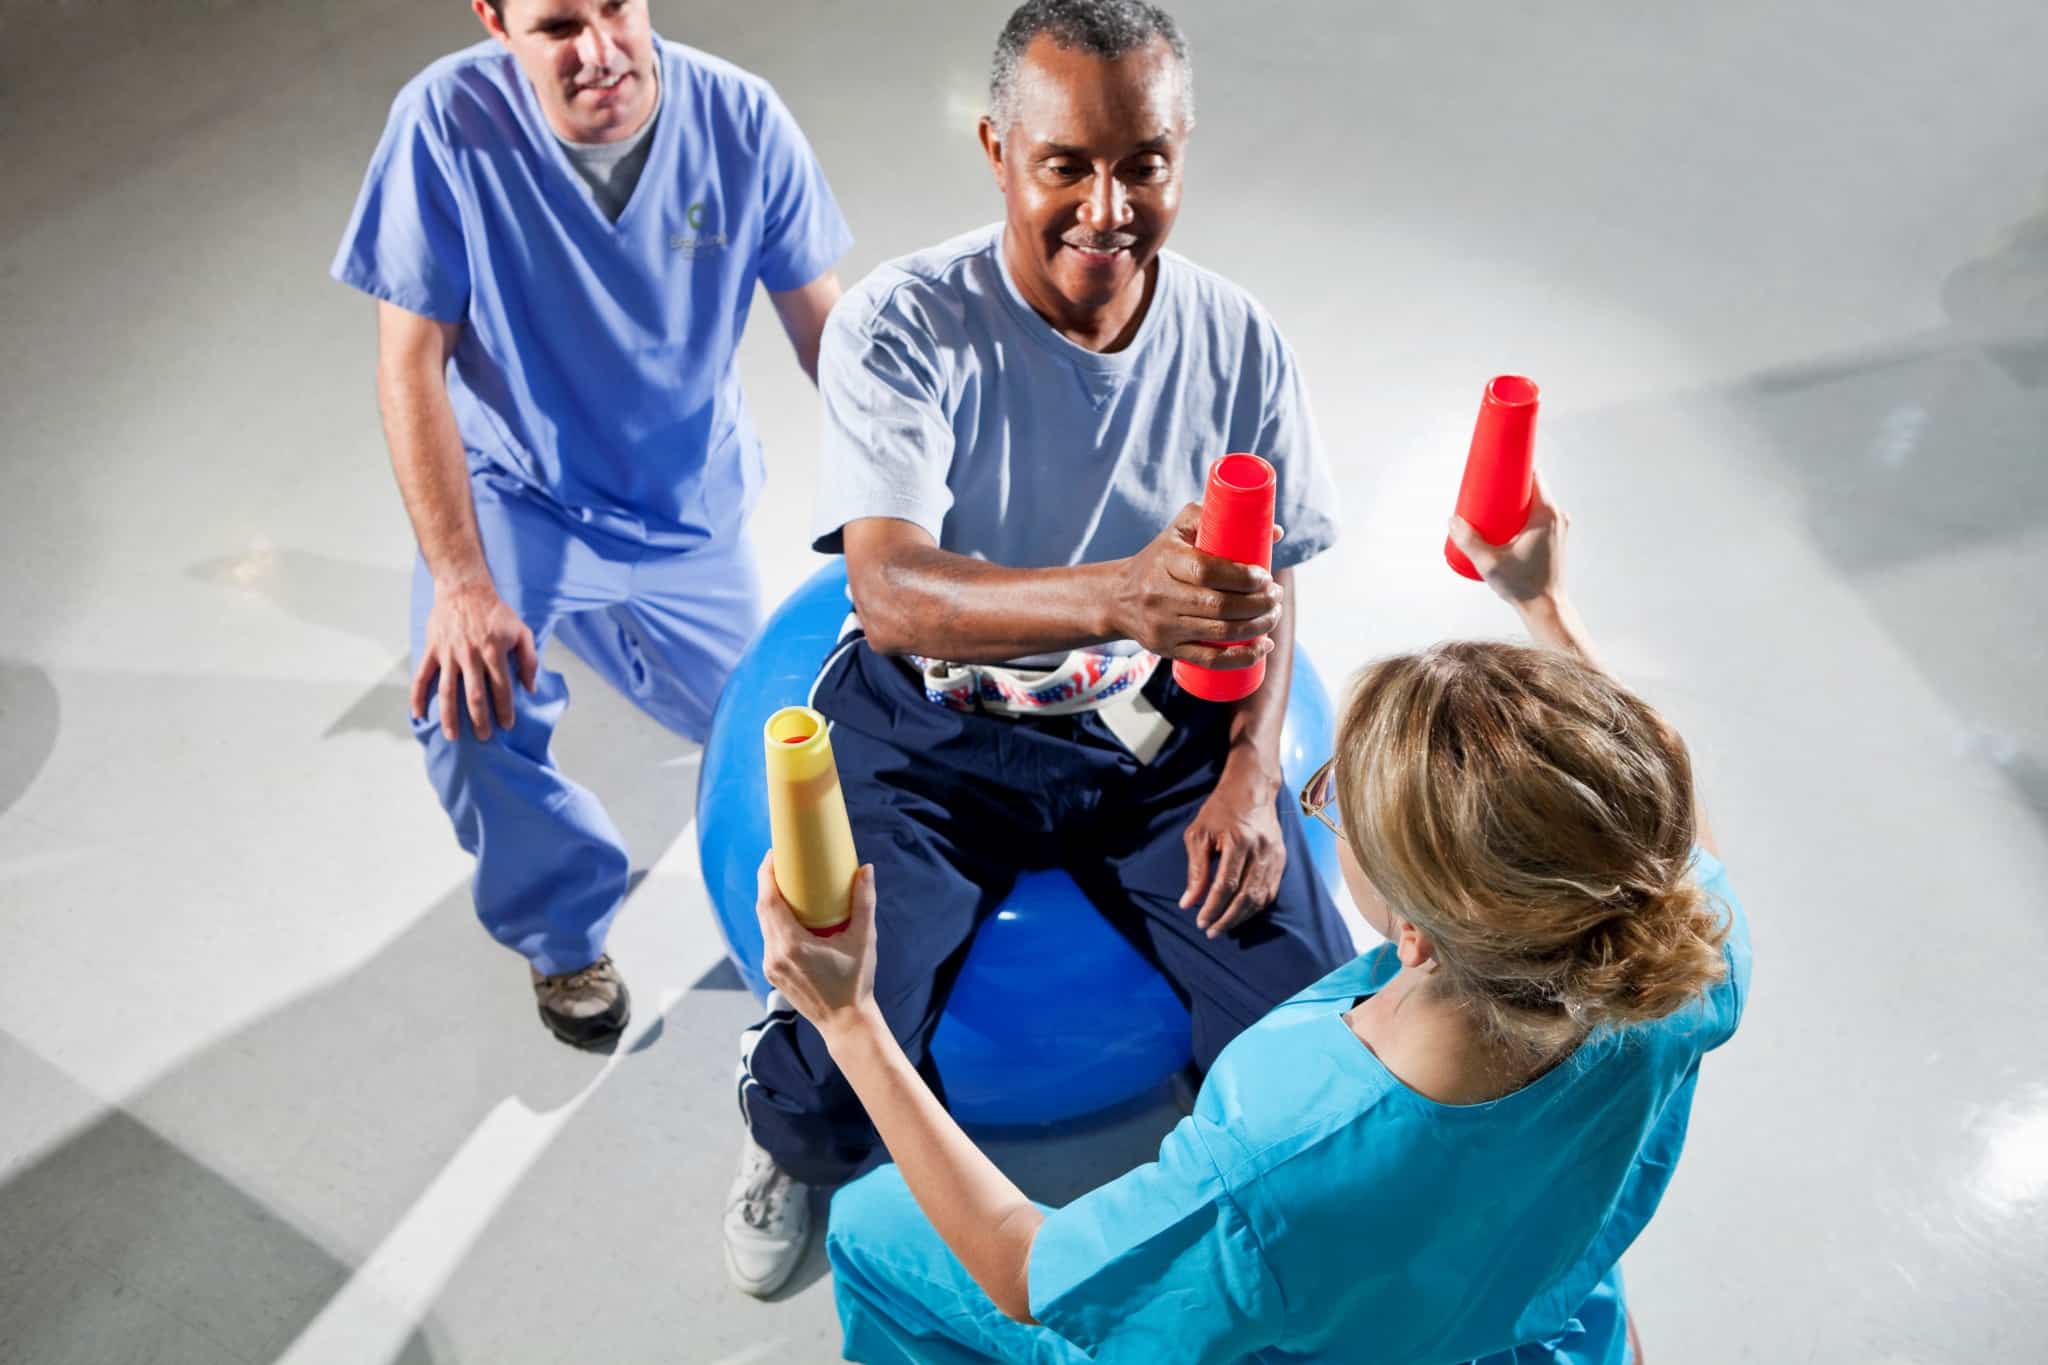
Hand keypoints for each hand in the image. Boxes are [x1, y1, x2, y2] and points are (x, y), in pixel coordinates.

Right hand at [411, 579, 538, 741]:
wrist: (464, 589)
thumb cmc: (496, 612)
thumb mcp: (522, 631)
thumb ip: (529, 660)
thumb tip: (530, 687)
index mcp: (493, 652)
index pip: (501, 688)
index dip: (505, 709)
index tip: (507, 725)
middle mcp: (470, 656)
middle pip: (474, 695)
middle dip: (479, 720)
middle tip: (483, 737)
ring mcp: (448, 654)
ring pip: (447, 691)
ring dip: (449, 716)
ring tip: (453, 736)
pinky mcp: (432, 650)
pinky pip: (422, 676)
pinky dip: (417, 696)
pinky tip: (418, 714)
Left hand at [756, 853, 879, 1038]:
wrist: (845, 1022)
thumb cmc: (855, 982)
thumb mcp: (863, 940)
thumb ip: (864, 902)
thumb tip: (866, 869)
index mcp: (791, 945)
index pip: (769, 900)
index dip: (767, 873)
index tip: (774, 854)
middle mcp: (774, 955)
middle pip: (763, 909)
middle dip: (768, 882)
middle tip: (782, 862)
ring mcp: (771, 965)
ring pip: (764, 924)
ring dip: (771, 902)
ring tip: (786, 883)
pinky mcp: (773, 972)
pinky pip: (769, 939)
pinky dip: (776, 921)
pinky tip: (788, 912)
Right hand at [1112, 504, 1285, 669]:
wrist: (1117, 597)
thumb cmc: (1159, 559)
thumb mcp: (1179, 530)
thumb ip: (1219, 519)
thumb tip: (1277, 532)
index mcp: (1166, 561)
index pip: (1207, 572)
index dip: (1243, 577)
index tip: (1265, 577)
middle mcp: (1161, 595)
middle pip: (1219, 606)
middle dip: (1258, 604)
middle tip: (1276, 596)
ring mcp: (1164, 626)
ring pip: (1219, 633)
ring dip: (1257, 627)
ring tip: (1274, 615)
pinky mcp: (1168, 650)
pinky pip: (1210, 660)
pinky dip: (1242, 657)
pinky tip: (1263, 647)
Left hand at [1178, 759, 1286, 937]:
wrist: (1252, 788)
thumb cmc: (1220, 809)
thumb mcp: (1199, 834)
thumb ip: (1196, 870)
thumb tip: (1188, 902)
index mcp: (1239, 842)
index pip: (1226, 885)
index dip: (1213, 907)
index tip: (1200, 921)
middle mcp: (1261, 851)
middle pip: (1246, 897)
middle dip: (1227, 919)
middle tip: (1211, 931)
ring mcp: (1275, 856)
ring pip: (1260, 898)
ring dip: (1242, 917)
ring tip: (1224, 927)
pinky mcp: (1282, 859)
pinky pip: (1271, 891)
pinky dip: (1256, 907)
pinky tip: (1242, 914)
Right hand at [1448, 468, 1568, 606]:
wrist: (1546, 608)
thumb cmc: (1523, 585)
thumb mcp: (1489, 563)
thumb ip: (1469, 541)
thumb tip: (1453, 521)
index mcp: (1546, 515)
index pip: (1533, 476)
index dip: (1513, 469)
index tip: (1495, 469)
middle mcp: (1557, 518)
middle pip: (1532, 489)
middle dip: (1508, 487)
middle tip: (1485, 492)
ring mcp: (1558, 529)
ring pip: (1534, 505)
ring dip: (1514, 503)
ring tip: (1491, 510)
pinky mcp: (1554, 540)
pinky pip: (1538, 518)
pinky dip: (1522, 516)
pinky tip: (1505, 524)